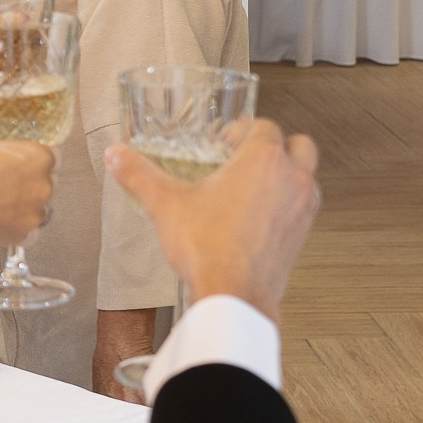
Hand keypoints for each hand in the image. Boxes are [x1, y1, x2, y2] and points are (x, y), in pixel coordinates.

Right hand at [0, 137, 53, 255]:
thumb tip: (0, 153)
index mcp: (37, 157)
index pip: (51, 154)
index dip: (32, 156)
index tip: (19, 159)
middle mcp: (44, 187)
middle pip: (45, 181)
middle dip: (28, 179)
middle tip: (1, 179)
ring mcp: (34, 215)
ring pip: (36, 205)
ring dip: (22, 203)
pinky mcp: (22, 237)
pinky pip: (27, 229)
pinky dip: (15, 225)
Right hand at [105, 118, 320, 320]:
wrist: (233, 296)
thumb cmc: (207, 248)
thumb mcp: (165, 204)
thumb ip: (139, 174)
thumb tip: (116, 155)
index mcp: (263, 159)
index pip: (264, 126)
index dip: (243, 130)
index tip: (224, 141)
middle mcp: (292, 178)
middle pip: (298, 144)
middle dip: (276, 146)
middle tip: (245, 158)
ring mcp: (303, 208)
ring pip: (305, 177)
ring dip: (286, 176)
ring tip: (251, 188)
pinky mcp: (303, 235)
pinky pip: (301, 208)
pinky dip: (285, 206)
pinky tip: (256, 219)